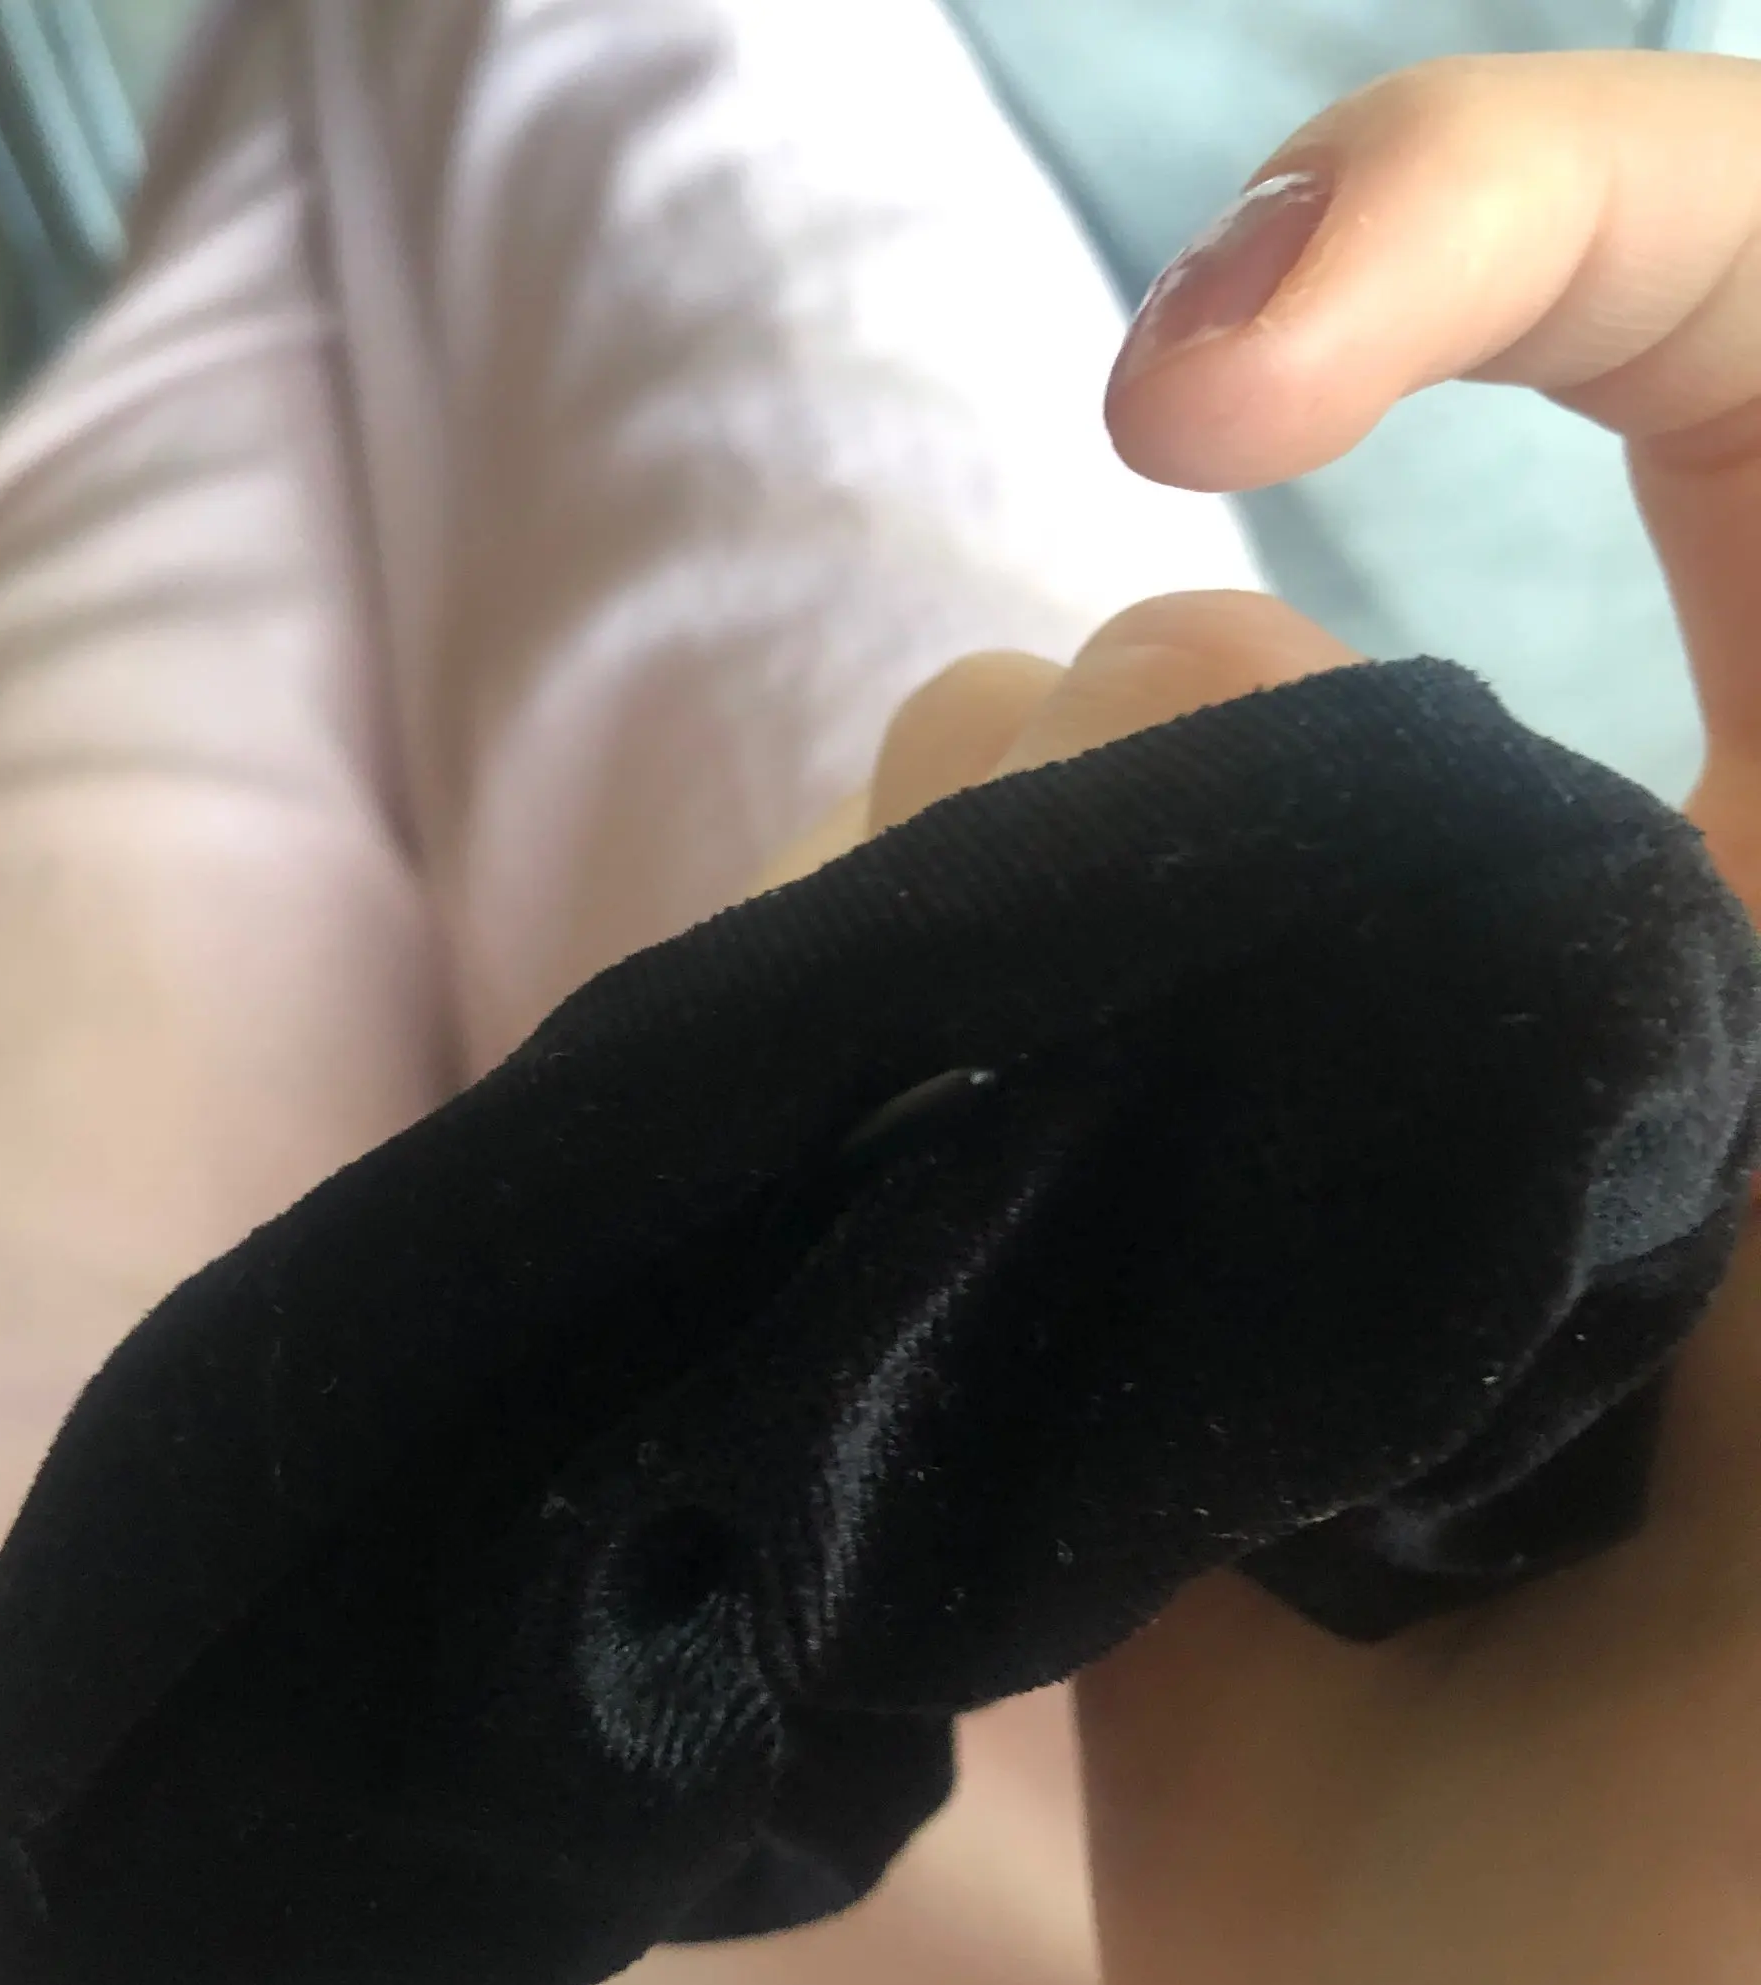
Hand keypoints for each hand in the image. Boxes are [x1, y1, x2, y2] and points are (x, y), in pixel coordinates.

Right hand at [765, 49, 1760, 1984]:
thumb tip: (1391, 692)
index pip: (1719, 359)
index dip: (1500, 213)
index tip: (1211, 390)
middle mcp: (1496, 948)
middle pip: (1224, 628)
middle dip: (1155, 748)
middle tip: (1203, 1061)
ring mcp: (1243, 1092)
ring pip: (1014, 778)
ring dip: (973, 890)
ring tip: (1037, 1172)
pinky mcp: (1050, 1232)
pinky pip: (877, 974)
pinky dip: (849, 1004)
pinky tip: (895, 1180)